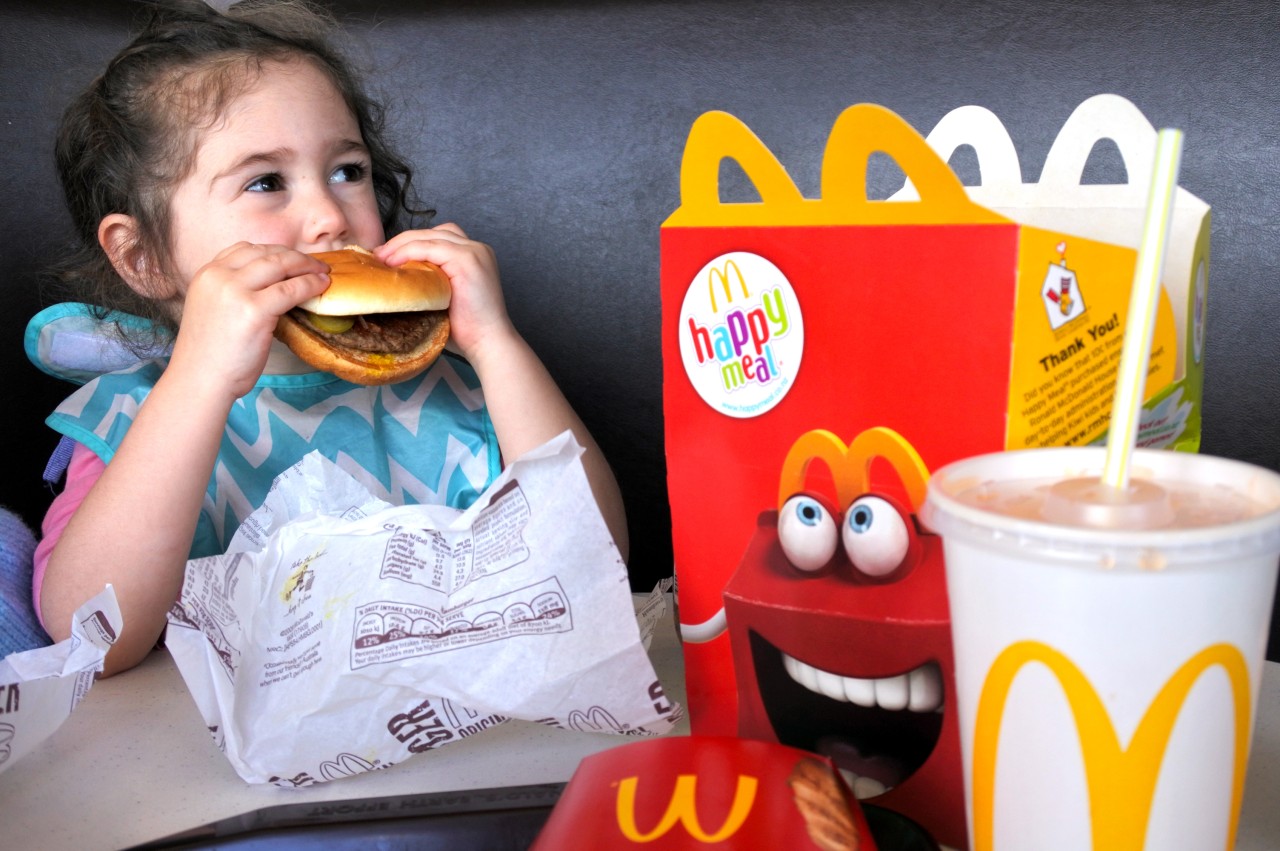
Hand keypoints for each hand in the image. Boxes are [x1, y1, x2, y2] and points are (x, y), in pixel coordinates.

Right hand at [169, 242, 329, 397]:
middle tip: (315, 263)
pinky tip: (322, 286)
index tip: (291, 258)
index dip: (273, 252)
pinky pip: (290, 289)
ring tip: (323, 271)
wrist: (200, 380)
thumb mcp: (214, 310)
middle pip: (265, 253)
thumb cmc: (210, 355)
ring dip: (306, 266)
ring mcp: (236, 290)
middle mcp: (219, 276)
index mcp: (206, 274)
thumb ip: (233, 293)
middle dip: (294, 256)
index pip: (244, 249)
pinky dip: (310, 285)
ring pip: (280, 266)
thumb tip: (270, 287)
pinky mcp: (254, 309)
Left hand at [375, 224, 513, 362]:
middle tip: (377, 256)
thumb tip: (394, 279)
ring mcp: (474, 252)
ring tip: (381, 259)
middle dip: (401, 241)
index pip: (436, 238)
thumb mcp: (444, 298)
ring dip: (401, 245)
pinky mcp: (468, 260)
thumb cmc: (466, 330)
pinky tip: (393, 263)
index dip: (409, 244)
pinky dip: (409, 252)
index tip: (385, 258)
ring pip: (429, 237)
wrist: (487, 344)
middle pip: (431, 233)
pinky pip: (430, 247)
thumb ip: (428, 282)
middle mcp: (476, 249)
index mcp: (473, 256)